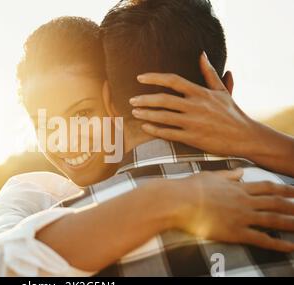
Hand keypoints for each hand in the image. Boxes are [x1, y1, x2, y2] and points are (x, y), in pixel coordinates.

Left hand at [129, 52, 258, 156]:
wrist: (245, 136)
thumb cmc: (232, 112)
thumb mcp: (221, 90)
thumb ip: (209, 73)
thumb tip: (202, 54)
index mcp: (201, 92)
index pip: (173, 80)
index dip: (154, 78)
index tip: (140, 77)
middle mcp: (195, 106)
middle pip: (163, 100)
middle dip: (144, 99)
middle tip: (131, 100)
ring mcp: (193, 123)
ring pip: (163, 117)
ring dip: (146, 114)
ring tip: (134, 112)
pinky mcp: (193, 138)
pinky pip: (169, 133)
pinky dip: (155, 130)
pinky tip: (145, 127)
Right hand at [172, 168, 293, 251]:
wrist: (178, 201)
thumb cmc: (189, 188)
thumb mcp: (210, 176)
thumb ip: (228, 175)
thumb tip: (242, 171)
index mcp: (238, 188)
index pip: (267, 187)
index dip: (284, 189)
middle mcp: (244, 201)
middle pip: (275, 203)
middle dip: (293, 206)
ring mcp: (241, 217)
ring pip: (273, 220)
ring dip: (291, 223)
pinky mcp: (236, 232)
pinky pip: (261, 239)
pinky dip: (278, 244)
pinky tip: (290, 247)